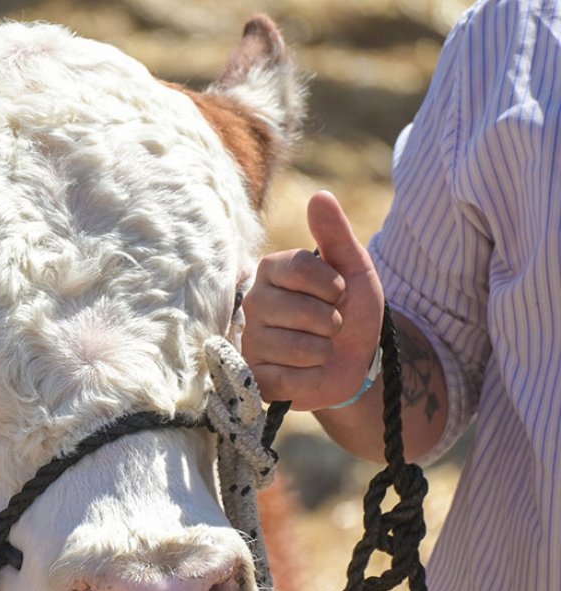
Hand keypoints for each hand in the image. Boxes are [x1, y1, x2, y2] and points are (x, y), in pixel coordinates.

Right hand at [242, 191, 384, 410]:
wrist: (355, 363)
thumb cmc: (351, 311)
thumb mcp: (354, 270)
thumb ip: (336, 234)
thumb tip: (320, 196)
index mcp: (271, 271)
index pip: (302, 270)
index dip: (333, 286)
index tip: (339, 293)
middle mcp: (253, 303)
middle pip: (303, 311)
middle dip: (333, 323)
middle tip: (330, 326)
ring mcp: (250, 341)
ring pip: (299, 347)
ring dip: (324, 352)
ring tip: (320, 350)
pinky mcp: (254, 376)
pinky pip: (289, 378)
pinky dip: (311, 379)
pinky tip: (307, 373)